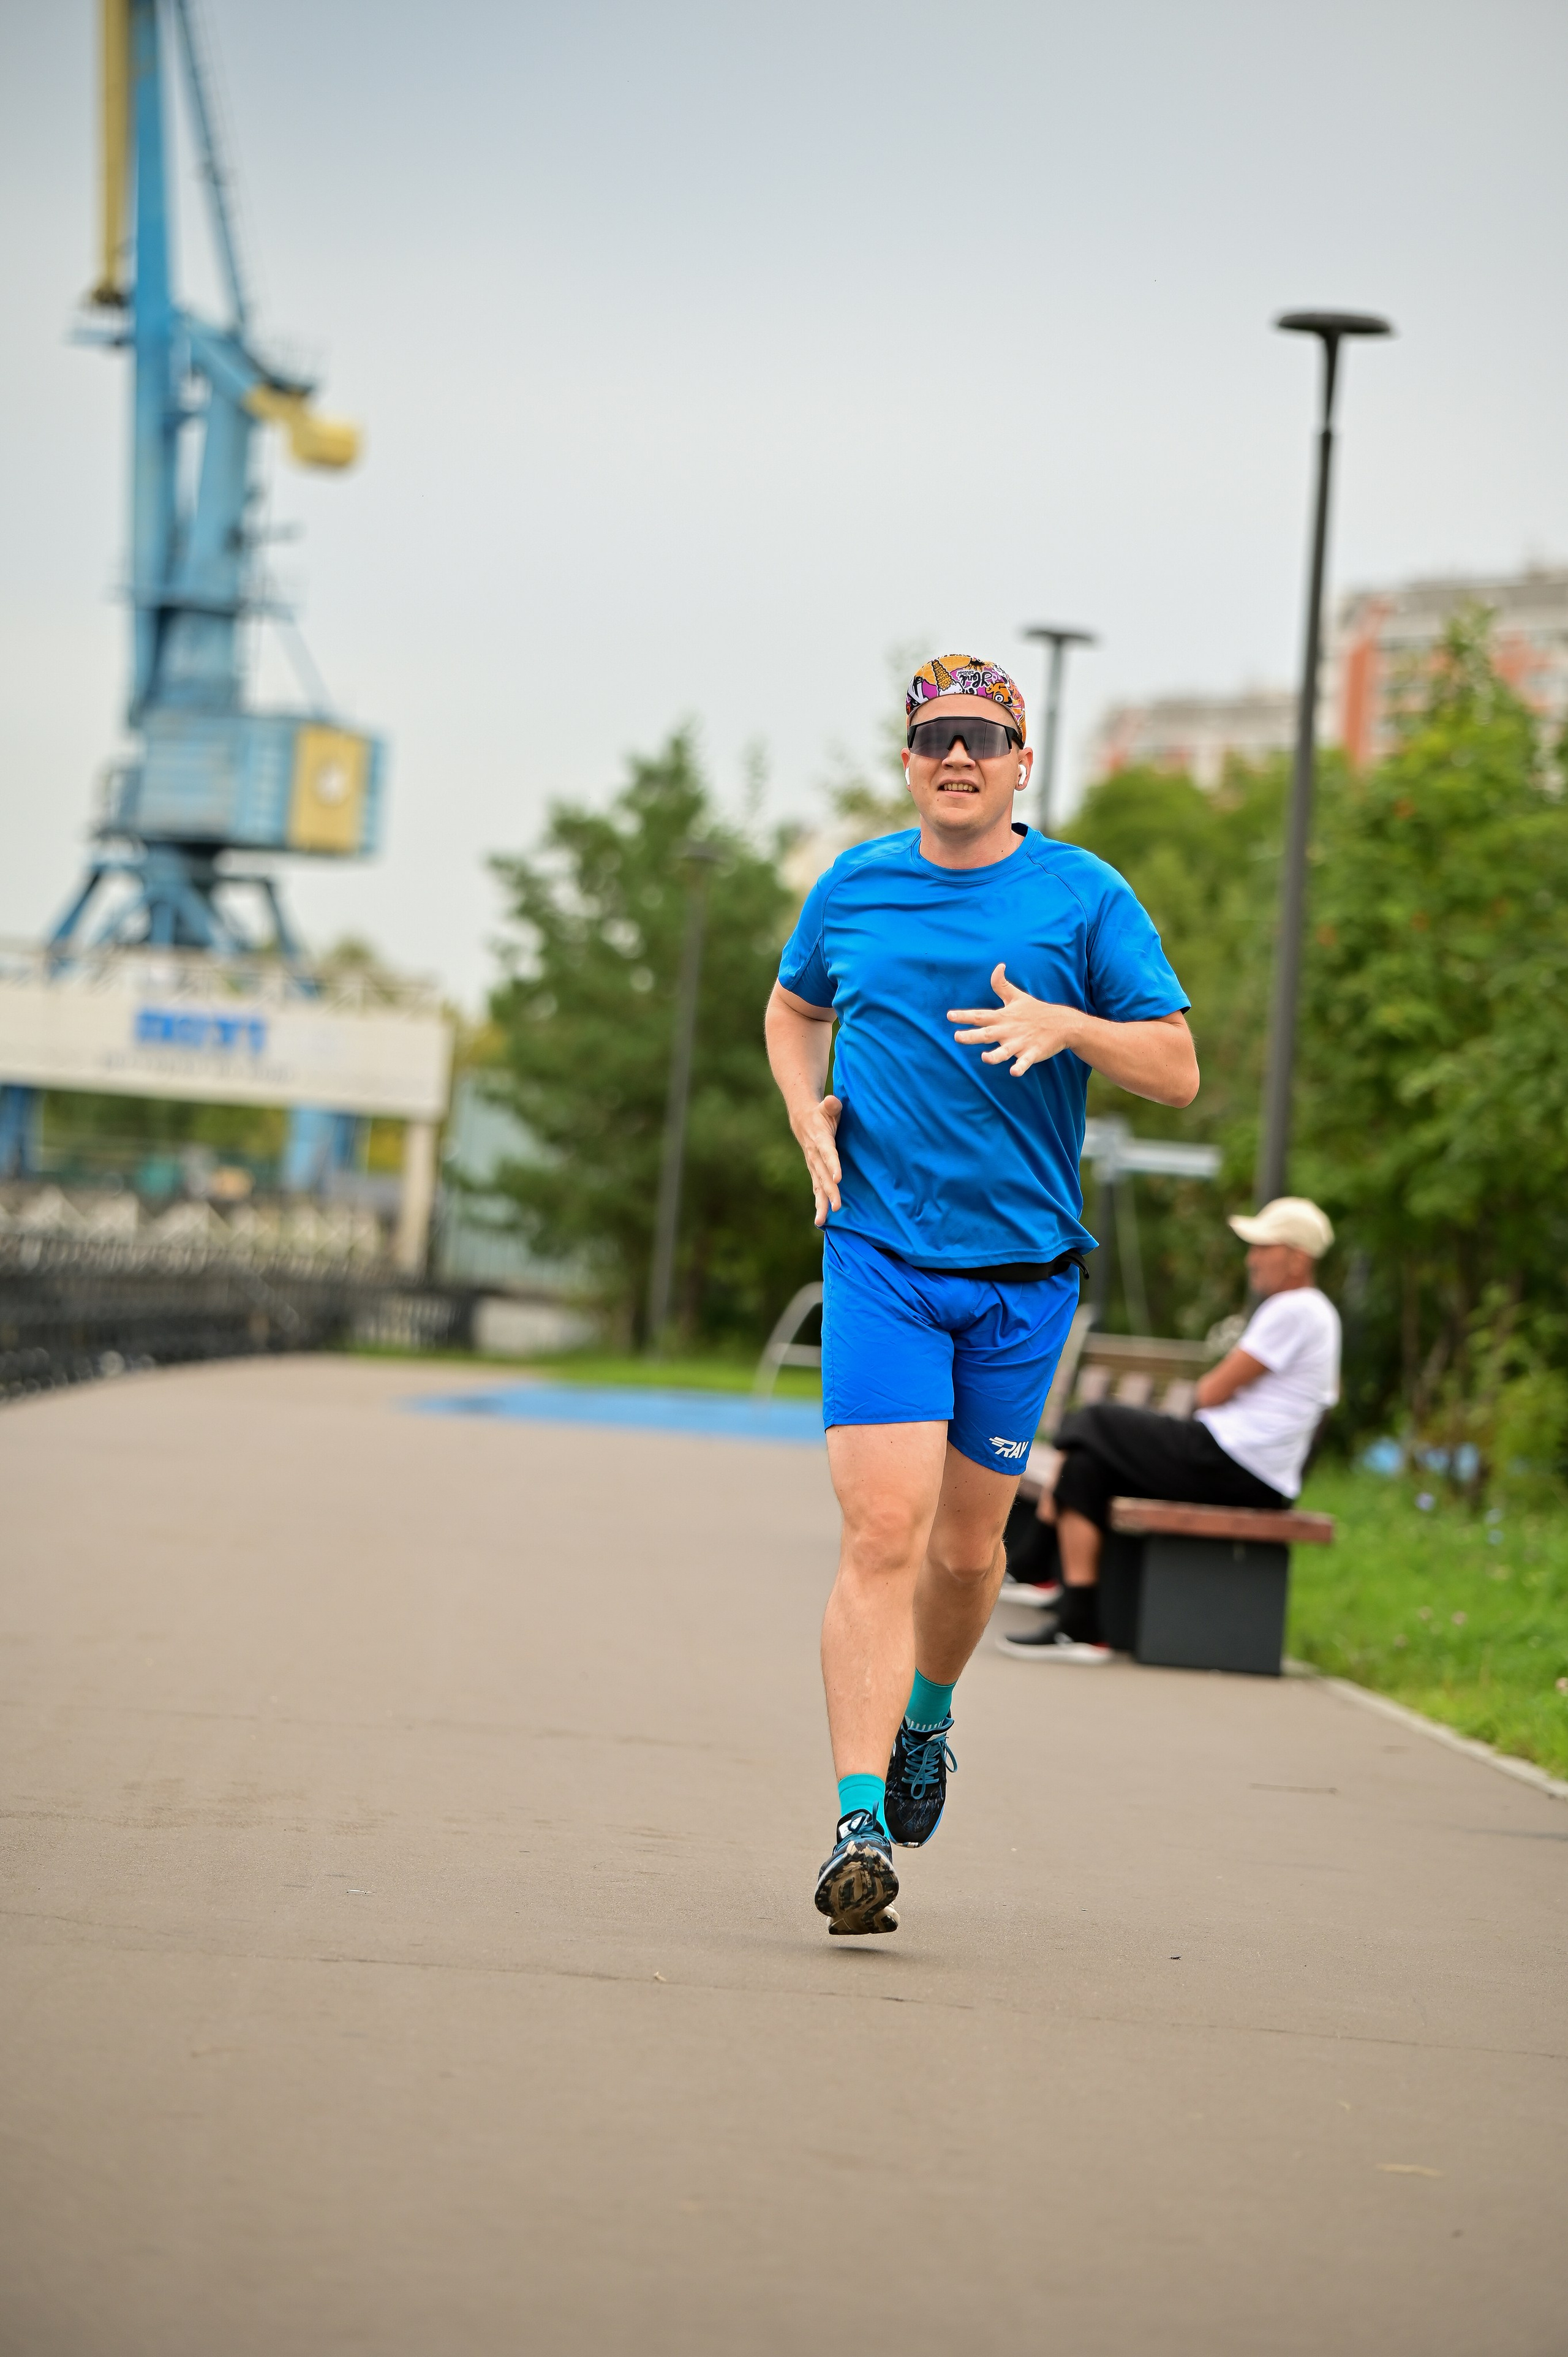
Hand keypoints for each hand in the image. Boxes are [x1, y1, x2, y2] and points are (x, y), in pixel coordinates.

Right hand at [790, 1094, 842, 1226]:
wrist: (802, 1118)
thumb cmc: (821, 1112)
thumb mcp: (827, 1106)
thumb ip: (831, 1105)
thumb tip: (831, 1101)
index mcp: (820, 1139)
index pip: (828, 1153)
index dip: (833, 1165)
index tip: (838, 1178)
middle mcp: (815, 1155)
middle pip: (823, 1175)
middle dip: (830, 1192)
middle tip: (837, 1206)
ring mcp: (813, 1165)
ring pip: (818, 1186)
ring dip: (821, 1203)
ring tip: (822, 1221)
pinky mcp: (814, 1171)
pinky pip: (816, 1189)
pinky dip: (819, 1204)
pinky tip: (821, 1220)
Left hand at [948, 964, 1083, 1076]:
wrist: (1062, 1023)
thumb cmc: (1036, 1010)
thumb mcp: (1017, 996)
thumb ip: (1002, 984)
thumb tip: (998, 966)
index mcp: (1003, 1017)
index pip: (980, 1016)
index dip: (964, 1016)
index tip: (949, 1016)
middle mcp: (1009, 1030)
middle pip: (987, 1034)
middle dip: (972, 1036)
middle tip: (957, 1037)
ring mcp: (1021, 1042)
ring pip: (1005, 1051)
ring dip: (995, 1056)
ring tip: (985, 1058)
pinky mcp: (1032, 1053)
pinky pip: (1025, 1062)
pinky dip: (1020, 1067)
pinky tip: (1014, 1072)